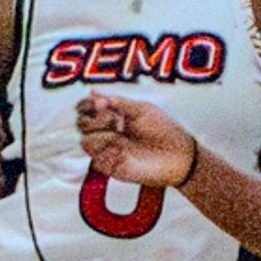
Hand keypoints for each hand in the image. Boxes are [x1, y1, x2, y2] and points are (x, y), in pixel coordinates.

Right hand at [75, 91, 199, 188]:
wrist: (178, 156)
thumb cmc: (164, 131)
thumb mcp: (140, 110)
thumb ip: (116, 102)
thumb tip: (92, 92)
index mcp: (113, 117)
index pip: (87, 110)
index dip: (87, 105)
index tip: (101, 103)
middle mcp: (108, 133)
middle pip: (81, 124)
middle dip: (93, 118)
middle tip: (113, 117)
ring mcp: (108, 151)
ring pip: (85, 140)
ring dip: (99, 132)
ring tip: (119, 130)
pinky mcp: (111, 167)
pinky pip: (95, 157)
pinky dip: (105, 149)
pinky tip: (121, 148)